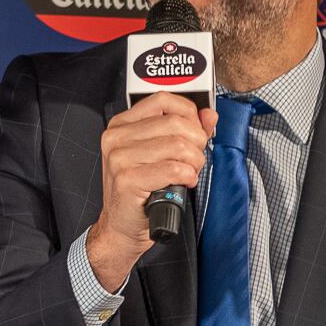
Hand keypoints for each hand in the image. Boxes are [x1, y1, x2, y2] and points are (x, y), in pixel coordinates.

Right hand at [85, 94, 217, 292]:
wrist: (122, 225)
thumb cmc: (141, 190)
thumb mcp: (161, 154)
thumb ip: (185, 130)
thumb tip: (209, 115)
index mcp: (121, 125)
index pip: (163, 100)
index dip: (189, 114)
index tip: (195, 132)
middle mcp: (115, 138)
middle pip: (175, 123)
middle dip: (197, 142)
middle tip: (195, 159)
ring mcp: (119, 159)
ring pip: (178, 146)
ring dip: (194, 162)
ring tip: (189, 173)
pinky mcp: (127, 180)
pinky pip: (174, 169)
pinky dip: (187, 177)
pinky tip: (183, 183)